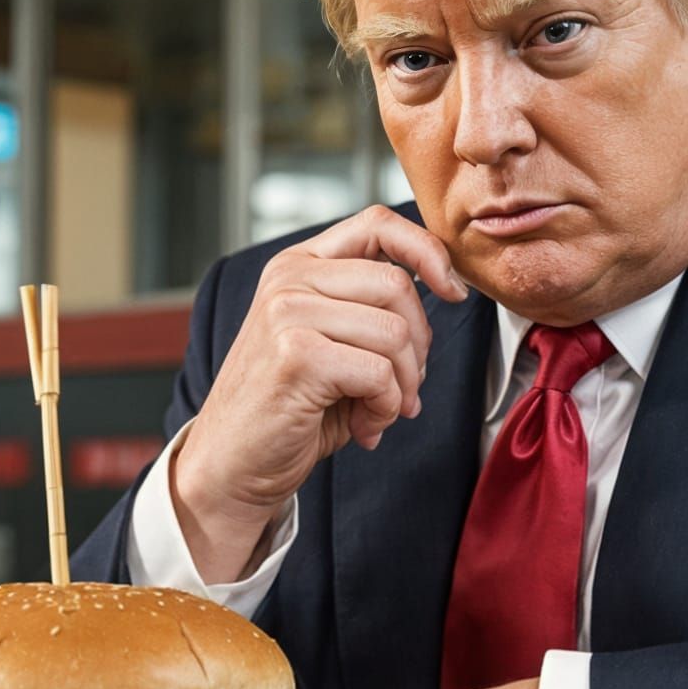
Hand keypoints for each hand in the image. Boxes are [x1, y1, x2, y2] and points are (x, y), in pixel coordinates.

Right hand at [172, 206, 467, 581]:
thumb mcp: (334, 339)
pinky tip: (363, 426)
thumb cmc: (292, 405)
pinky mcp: (296, 355)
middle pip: (397, 285)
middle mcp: (289, 279)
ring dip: (404, 385)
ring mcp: (288, 313)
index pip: (377, 224)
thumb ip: (374, 306)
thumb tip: (450, 285)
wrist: (233, 464)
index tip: (453, 290)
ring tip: (380, 410)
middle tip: (404, 388)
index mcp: (300, 264)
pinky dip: (385, 408)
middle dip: (419, 345)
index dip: (428, 250)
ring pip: (394, 333)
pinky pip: (379, 374)